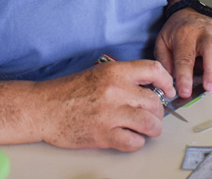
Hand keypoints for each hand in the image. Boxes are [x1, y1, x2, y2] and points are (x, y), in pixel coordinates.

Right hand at [33, 59, 173, 151]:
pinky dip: (136, 142)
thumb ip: (123, 79)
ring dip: (152, 129)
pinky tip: (130, 138)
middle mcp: (115, 90)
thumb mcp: (98, 74)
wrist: (44, 108)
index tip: (168, 90)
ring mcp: (110, 113)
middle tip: (152, 115)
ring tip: (147, 129)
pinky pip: (134, 142)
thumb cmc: (68, 92)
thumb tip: (148, 88)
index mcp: (114, 72)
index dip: (166, 81)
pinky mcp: (103, 134)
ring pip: (150, 124)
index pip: (154, 70)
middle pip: (154, 102)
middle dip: (158, 112)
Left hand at [154, 8, 211, 98]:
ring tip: (205, 66)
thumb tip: (171, 79)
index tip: (185, 91)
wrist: (191, 13)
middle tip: (207, 87)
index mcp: (185, 34)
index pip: (185, 58)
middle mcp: (204, 32)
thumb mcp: (162, 43)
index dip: (185, 77)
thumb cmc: (178, 29)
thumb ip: (164, 62)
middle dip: (211, 71)